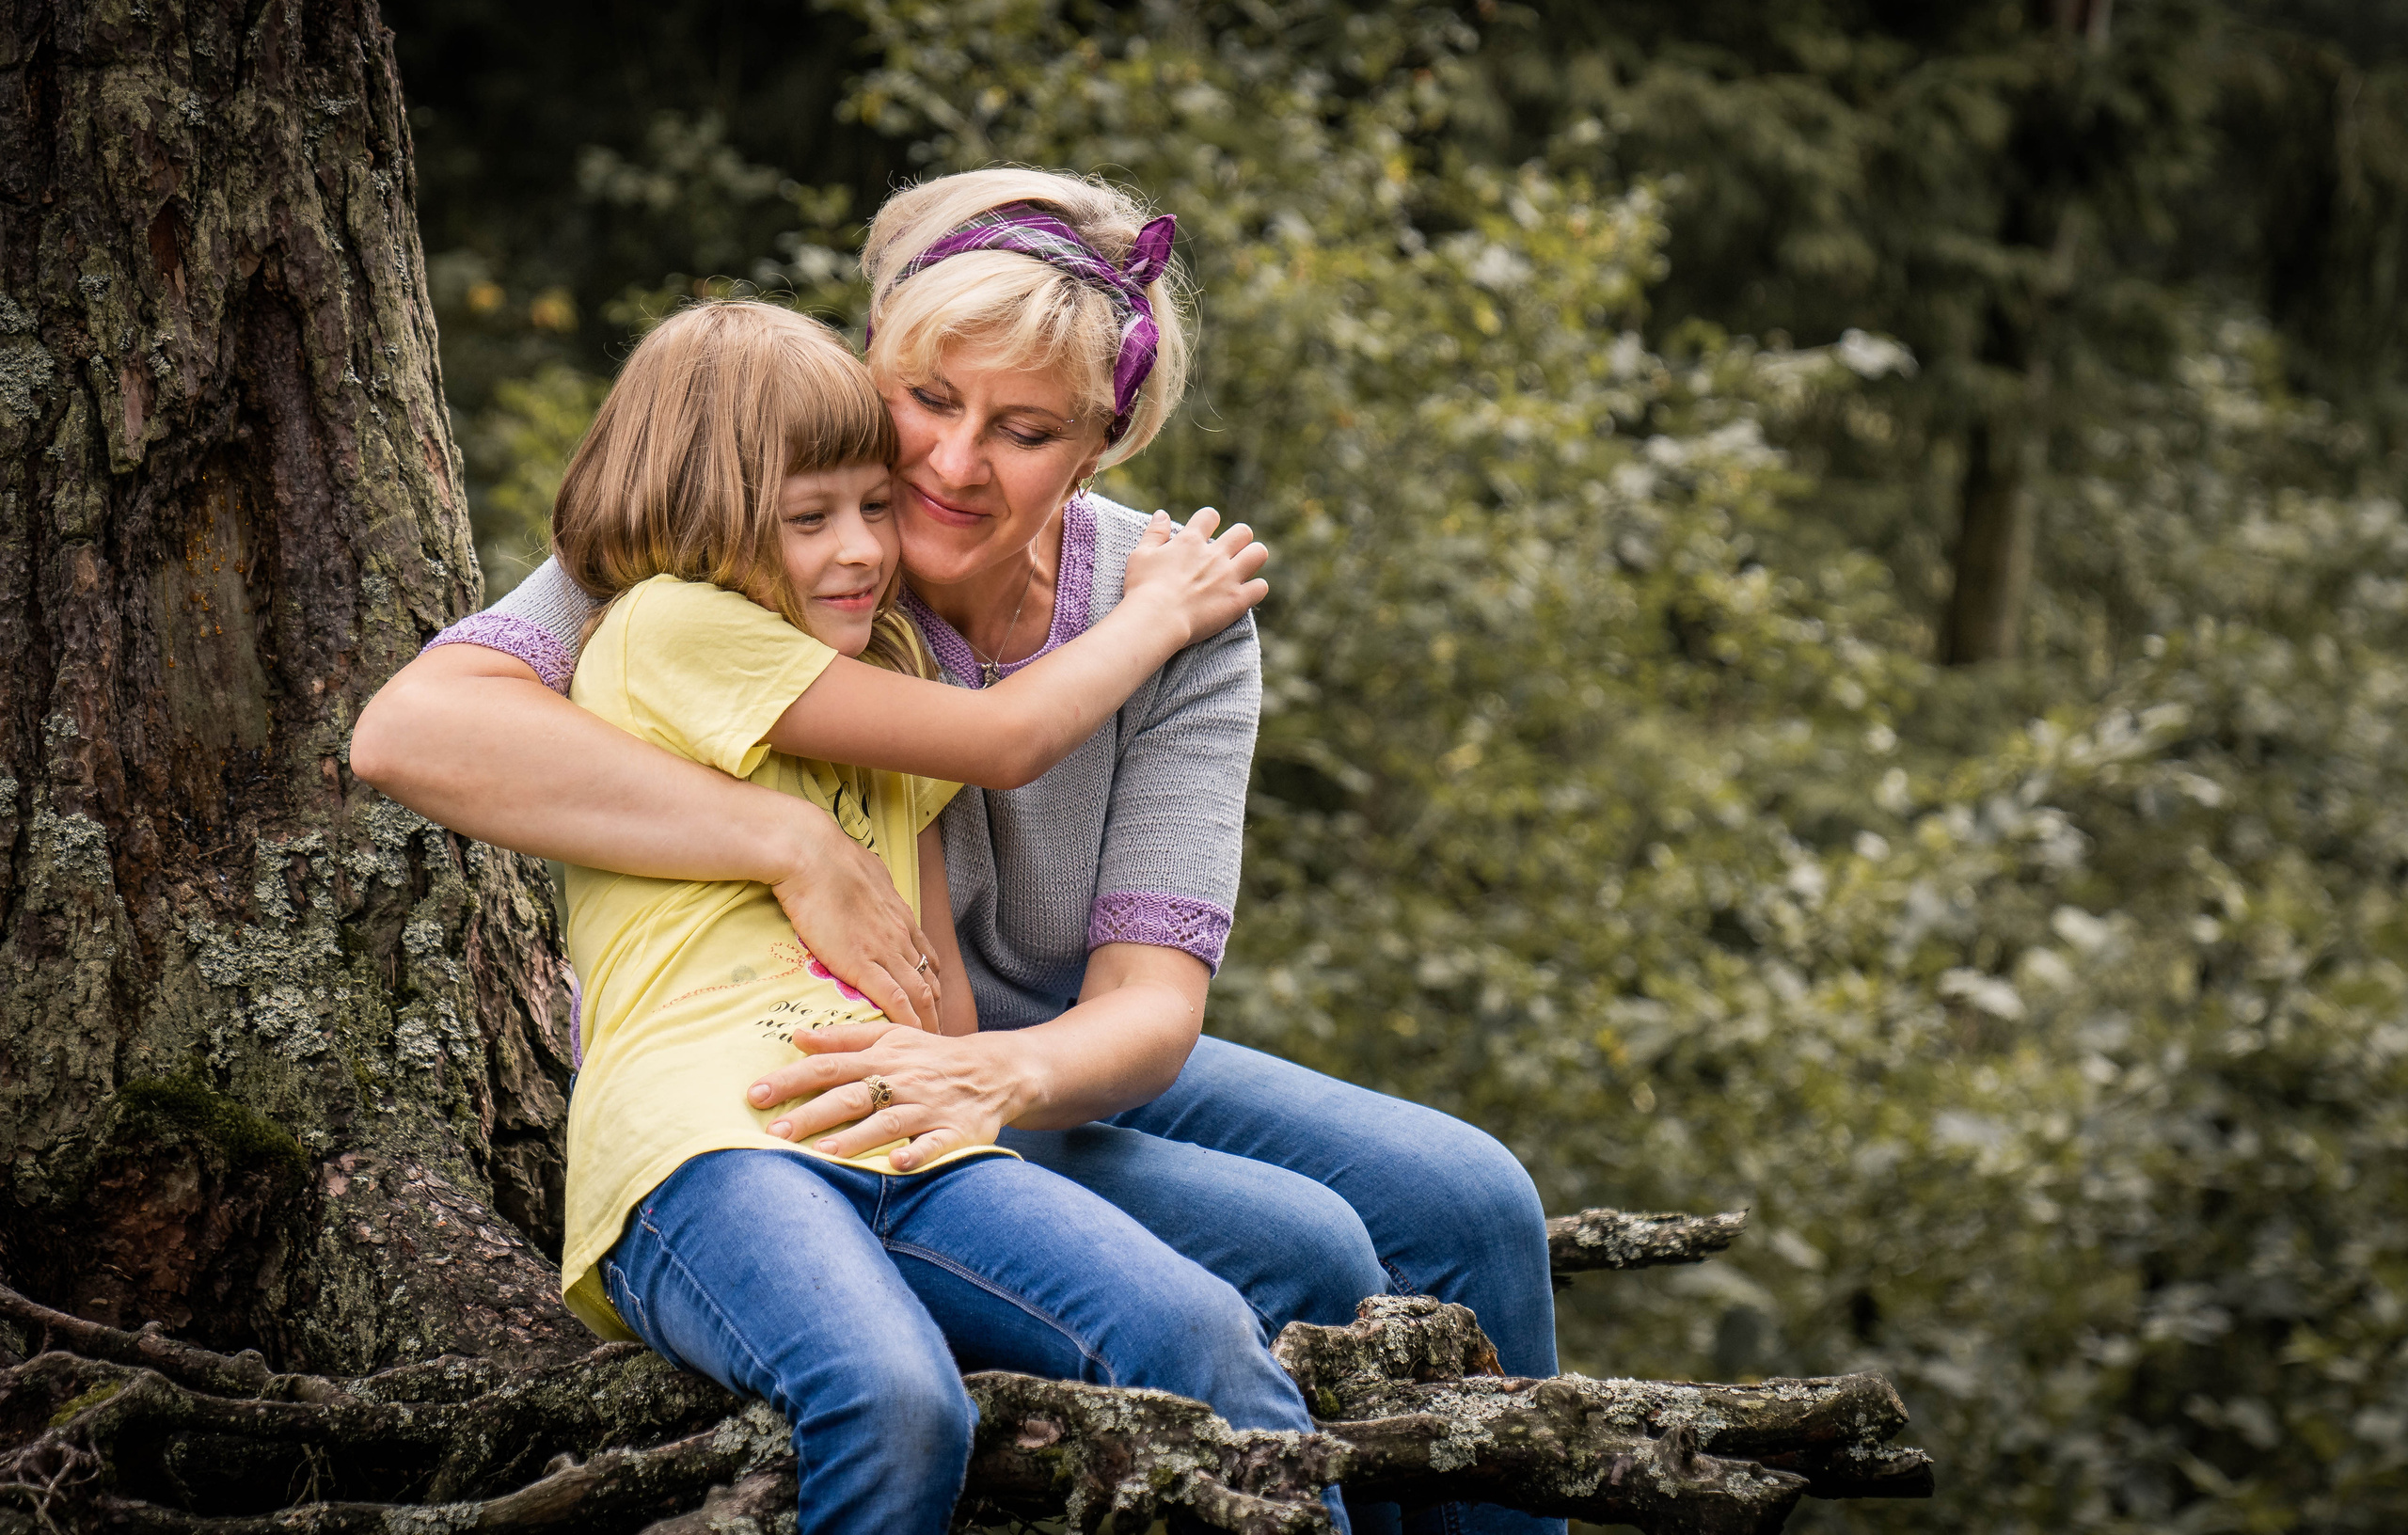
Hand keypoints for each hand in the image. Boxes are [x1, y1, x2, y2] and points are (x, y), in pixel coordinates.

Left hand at [747, 1021, 1029, 1169]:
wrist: (995, 1069)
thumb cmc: (931, 1056)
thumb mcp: (891, 1038)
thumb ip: (843, 1039)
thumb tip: (797, 1036)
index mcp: (881, 1058)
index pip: (828, 1067)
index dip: (791, 1079)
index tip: (755, 1093)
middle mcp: (901, 1082)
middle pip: (850, 1097)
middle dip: (812, 1115)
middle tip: (774, 1134)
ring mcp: (927, 1108)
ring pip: (888, 1122)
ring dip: (856, 1138)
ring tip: (824, 1154)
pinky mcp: (955, 1131)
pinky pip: (936, 1144)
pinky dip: (918, 1153)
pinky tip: (898, 1163)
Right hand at [765, 807, 941, 1031]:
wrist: (810, 854)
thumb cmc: (828, 855)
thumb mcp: (865, 869)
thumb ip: (873, 885)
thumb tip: (869, 880)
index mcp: (900, 915)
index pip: (926, 956)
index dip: (932, 982)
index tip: (933, 1003)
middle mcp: (900, 935)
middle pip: (929, 980)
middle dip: (937, 1009)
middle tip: (939, 1034)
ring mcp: (884, 950)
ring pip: (919, 993)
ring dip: (928, 1022)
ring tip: (931, 1044)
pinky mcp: (861, 962)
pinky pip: (893, 998)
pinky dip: (906, 1021)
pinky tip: (911, 1037)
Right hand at [1120, 507, 1269, 644]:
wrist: (1156, 619)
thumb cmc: (1143, 588)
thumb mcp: (1141, 555)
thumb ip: (1154, 533)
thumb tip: (1162, 513)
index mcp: (1190, 541)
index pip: (1210, 516)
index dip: (1209, 521)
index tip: (1205, 532)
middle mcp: (1214, 554)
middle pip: (1243, 532)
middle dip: (1239, 539)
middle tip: (1229, 553)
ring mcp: (1229, 576)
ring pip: (1259, 553)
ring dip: (1253, 558)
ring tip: (1243, 568)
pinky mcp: (1238, 599)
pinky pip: (1261, 586)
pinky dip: (1255, 588)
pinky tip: (1244, 593)